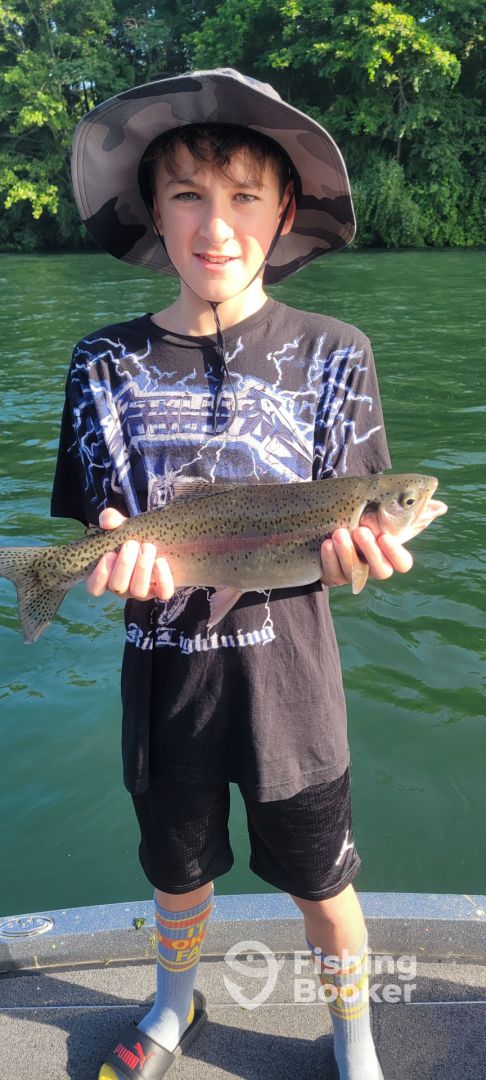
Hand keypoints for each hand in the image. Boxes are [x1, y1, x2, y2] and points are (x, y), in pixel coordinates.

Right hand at [86, 508, 174, 600]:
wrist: (158, 539)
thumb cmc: (132, 535)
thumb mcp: (120, 525)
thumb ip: (110, 519)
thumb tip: (108, 522)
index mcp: (107, 576)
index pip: (94, 588)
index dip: (100, 575)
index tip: (109, 554)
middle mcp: (123, 588)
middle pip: (117, 587)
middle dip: (124, 564)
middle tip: (132, 543)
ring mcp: (142, 591)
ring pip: (138, 591)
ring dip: (142, 568)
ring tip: (148, 547)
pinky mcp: (162, 590)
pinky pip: (163, 593)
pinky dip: (162, 578)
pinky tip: (161, 561)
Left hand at [320, 498, 447, 588]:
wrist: (326, 521)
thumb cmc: (361, 514)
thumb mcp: (382, 508)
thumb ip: (409, 508)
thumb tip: (440, 506)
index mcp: (389, 553)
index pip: (402, 563)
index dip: (395, 553)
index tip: (385, 537)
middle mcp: (374, 566)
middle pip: (381, 571)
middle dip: (370, 552)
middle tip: (360, 530)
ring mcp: (353, 573)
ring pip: (353, 572)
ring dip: (346, 552)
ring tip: (338, 532)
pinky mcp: (332, 575)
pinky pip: (331, 573)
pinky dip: (329, 558)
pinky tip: (326, 544)